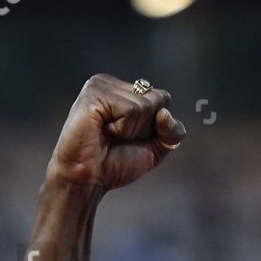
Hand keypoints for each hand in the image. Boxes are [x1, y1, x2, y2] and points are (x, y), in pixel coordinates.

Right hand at [45, 75, 185, 195]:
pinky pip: (130, 110)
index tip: (131, 137)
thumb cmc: (116, 162)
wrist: (88, 178)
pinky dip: (123, 129)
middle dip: (146, 127)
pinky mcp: (94, 93)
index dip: (157, 126)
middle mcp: (112, 83)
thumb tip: (165, 113)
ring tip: (109, 134)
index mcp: (124, 90)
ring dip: (132, 130)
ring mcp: (101, 85)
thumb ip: (172, 132)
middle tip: (119, 136)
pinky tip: (103, 131)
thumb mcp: (156, 148)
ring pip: (146, 105)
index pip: (163, 98)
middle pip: (158, 98)